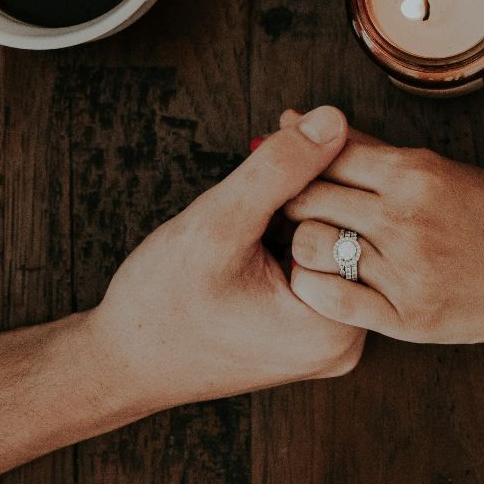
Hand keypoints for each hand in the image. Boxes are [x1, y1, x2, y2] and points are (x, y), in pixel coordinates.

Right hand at [77, 106, 365, 410]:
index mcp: (336, 325)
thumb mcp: (219, 224)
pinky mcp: (309, 334)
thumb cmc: (161, 303)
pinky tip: (264, 211)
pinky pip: (317, 264)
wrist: (124, 363)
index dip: (326, 161)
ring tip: (263, 176)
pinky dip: (294, 229)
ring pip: (333, 243)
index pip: (359, 217)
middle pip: (351, 230)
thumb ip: (279, 170)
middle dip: (316, 177)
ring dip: (304, 201)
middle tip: (276, 135)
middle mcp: (345, 340)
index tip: (290, 125)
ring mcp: (329, 340)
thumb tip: (334, 120)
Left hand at [276, 111, 483, 343]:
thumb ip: (367, 147)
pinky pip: (331, 299)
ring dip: (303, 243)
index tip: (290, 170)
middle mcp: (406, 219)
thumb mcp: (437, 167)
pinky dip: (314, 286)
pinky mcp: (407, 316)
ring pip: (311, 247)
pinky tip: (324, 279)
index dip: (297, 161)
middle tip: (293, 208)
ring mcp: (406, 270)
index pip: (325, 155)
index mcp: (415, 173)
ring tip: (314, 243)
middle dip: (292, 200)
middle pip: (308, 198)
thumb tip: (299, 118)